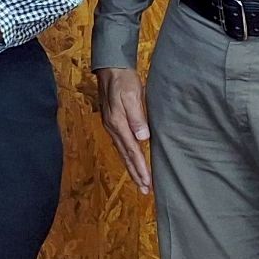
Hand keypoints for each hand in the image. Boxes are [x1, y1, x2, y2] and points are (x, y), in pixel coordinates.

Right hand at [96, 66, 150, 195]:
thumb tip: (142, 138)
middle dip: (135, 174)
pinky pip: (121, 145)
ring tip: (140, 181)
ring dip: (131, 167)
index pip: (131, 151)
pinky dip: (128, 156)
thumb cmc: (123, 80)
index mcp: (118, 123)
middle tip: (145, 190)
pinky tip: (131, 160)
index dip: (140, 168)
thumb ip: (137, 117)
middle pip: (125, 155)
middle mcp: (112, 128)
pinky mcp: (113, 123)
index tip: (148, 183)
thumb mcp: (132, 95)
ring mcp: (111, 126)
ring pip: (122, 152)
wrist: (110, 68)